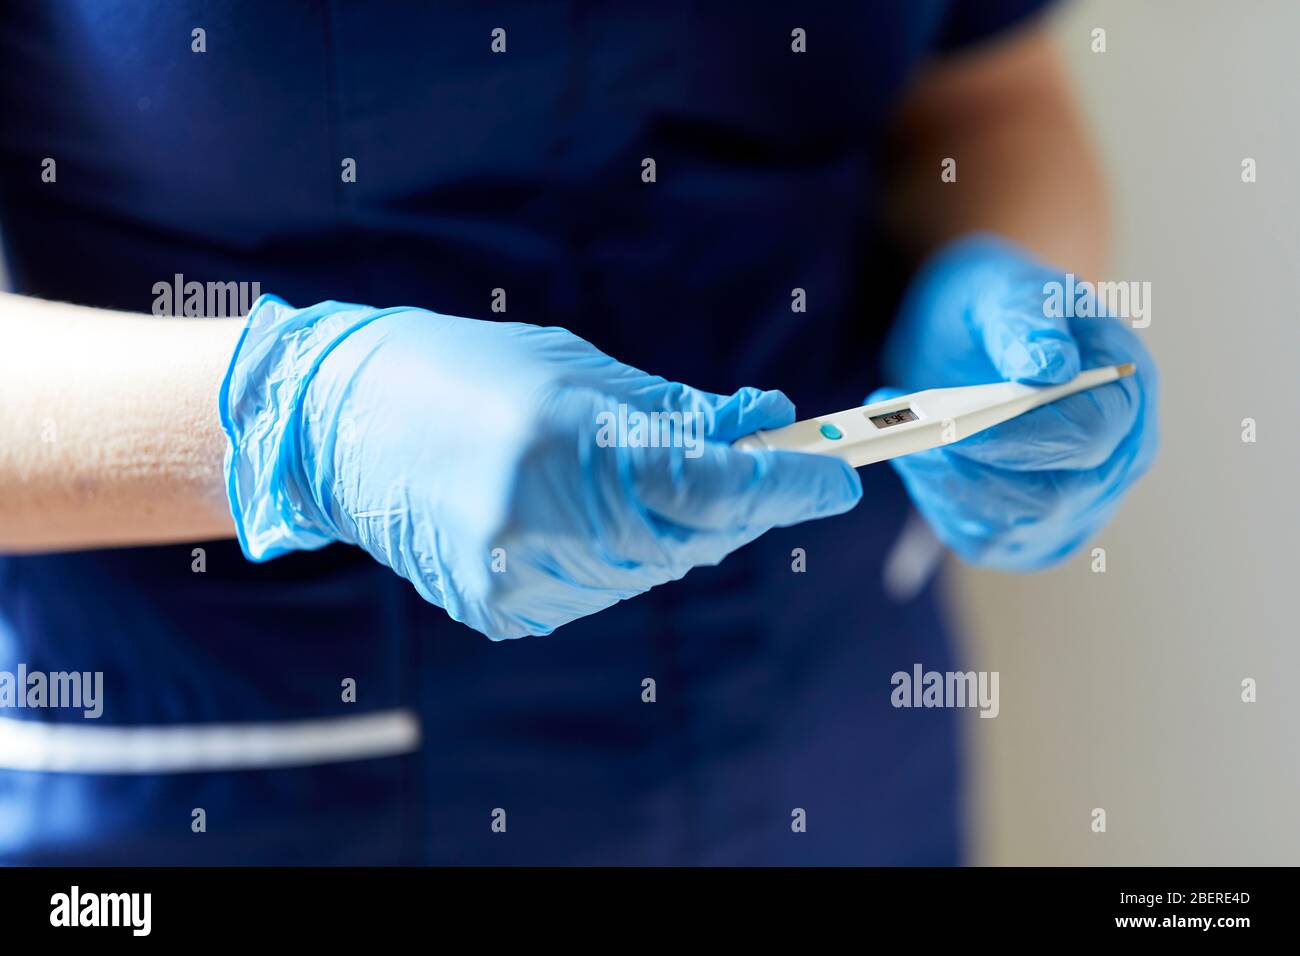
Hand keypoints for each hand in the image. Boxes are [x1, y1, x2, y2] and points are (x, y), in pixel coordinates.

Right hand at [221, 297, 861, 638]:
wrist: (344, 426)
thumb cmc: (465, 370)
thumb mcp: (579, 368)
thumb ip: (675, 411)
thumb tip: (764, 425)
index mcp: (564, 444)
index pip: (710, 485)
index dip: (786, 484)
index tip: (841, 478)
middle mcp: (544, 522)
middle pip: (693, 536)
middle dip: (738, 502)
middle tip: (766, 466)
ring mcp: (520, 578)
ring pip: (652, 567)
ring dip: (676, 525)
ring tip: (648, 475)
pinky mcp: (503, 611)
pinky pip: (600, 587)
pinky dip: (621, 550)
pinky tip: (591, 511)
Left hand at [866, 234, 1157, 570]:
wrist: (973, 335)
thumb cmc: (998, 306)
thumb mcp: (1006, 289)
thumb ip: (1027, 322)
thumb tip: (1051, 365)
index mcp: (1125, 389)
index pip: (1091, 435)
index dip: (1022, 436)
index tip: (955, 422)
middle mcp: (1115, 456)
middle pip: (1053, 497)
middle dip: (971, 470)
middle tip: (912, 432)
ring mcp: (1078, 501)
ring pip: (1013, 529)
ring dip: (945, 487)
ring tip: (905, 437)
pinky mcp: (1033, 530)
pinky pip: (986, 542)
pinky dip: (942, 507)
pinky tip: (920, 463)